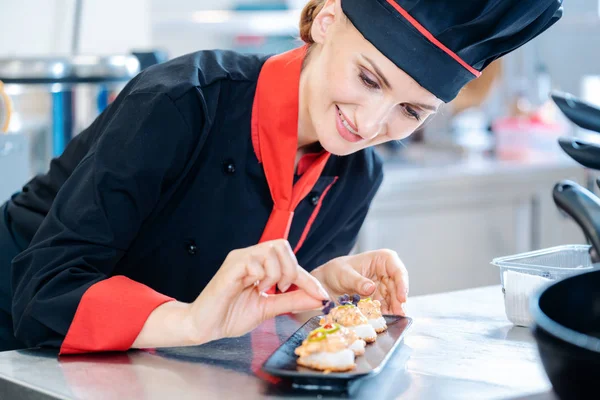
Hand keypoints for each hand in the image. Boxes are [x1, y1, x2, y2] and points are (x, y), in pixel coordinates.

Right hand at [189, 239, 329, 341]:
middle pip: (282, 245)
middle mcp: (249, 256)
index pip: (289, 260)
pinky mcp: (230, 267)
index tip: (322, 295)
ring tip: (263, 289)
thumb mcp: (268, 308)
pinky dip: (260, 277)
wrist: (204, 326)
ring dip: (275, 274)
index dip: (308, 278)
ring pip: (271, 251)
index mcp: (259, 264)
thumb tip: (318, 299)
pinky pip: (255, 262)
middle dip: (291, 270)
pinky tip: (252, 288)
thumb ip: (292, 301)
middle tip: (283, 289)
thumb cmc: (230, 315)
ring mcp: (239, 259)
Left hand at [311, 249, 408, 314]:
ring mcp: (384, 287)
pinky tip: (385, 321)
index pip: (398, 270)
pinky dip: (386, 314)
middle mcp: (386, 272)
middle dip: (399, 302)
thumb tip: (371, 288)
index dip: (402, 284)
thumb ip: (357, 281)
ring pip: (395, 299)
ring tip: (393, 320)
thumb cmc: (336, 271)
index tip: (402, 298)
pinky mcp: (379, 299)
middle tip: (398, 315)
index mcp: (382, 260)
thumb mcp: (344, 274)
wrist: (328, 282)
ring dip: (394, 310)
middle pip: (398, 288)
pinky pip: (386, 307)